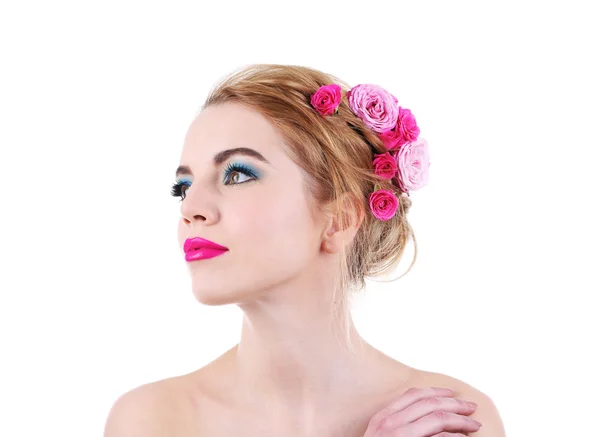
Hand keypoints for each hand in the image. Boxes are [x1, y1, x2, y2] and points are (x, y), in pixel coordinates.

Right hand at [362, 386, 481, 436]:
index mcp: (382, 417)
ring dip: (460, 420)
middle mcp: (389, 422)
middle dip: (454, 404)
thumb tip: (423, 417)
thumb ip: (398, 424)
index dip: (435, 391)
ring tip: (475, 426)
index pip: (412, 394)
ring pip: (437, 417)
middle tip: (472, 408)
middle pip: (429, 403)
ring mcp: (398, 434)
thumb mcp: (382, 436)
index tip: (451, 394)